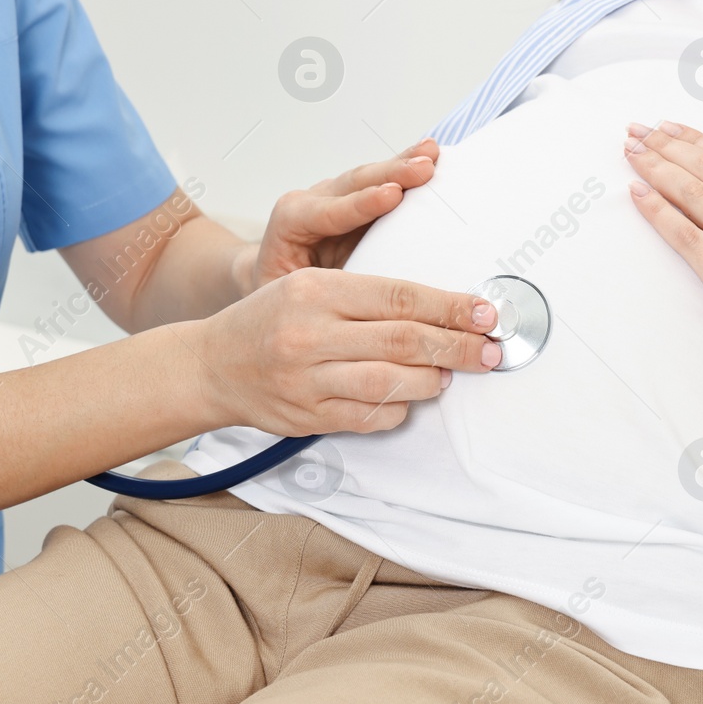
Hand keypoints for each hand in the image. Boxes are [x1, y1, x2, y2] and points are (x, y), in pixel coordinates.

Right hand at [198, 267, 502, 435]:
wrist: (212, 365)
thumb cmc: (271, 320)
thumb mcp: (311, 286)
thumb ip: (367, 295)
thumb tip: (439, 309)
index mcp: (316, 291)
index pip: (399, 296)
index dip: (450, 306)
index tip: (485, 312)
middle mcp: (310, 334)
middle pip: (404, 340)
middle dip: (457, 346)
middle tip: (490, 349)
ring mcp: (308, 380)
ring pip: (391, 383)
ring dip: (432, 380)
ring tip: (452, 373)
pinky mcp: (309, 417)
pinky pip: (371, 418)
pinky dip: (399, 409)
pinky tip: (409, 398)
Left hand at [242, 139, 442, 293]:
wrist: (273, 278)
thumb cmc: (279, 290)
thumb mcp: (289, 294)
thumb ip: (320, 290)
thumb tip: (361, 299)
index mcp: (291, 223)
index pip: (327, 212)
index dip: (359, 204)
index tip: (391, 195)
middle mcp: (314, 202)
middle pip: (353, 184)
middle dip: (390, 174)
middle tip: (423, 167)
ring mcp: (337, 197)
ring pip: (370, 177)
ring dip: (403, 165)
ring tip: (432, 155)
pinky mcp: (357, 200)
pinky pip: (383, 181)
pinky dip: (406, 168)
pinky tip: (431, 154)